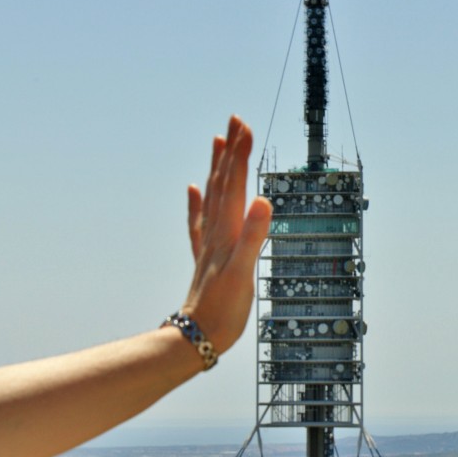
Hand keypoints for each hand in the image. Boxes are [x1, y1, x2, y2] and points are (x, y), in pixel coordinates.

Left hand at [181, 116, 271, 354]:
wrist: (198, 335)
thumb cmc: (224, 309)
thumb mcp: (245, 273)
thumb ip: (254, 236)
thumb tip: (264, 200)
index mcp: (228, 231)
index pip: (235, 183)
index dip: (240, 154)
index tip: (244, 125)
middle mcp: (216, 231)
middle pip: (223, 182)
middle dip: (230, 150)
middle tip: (235, 121)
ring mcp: (209, 243)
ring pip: (212, 196)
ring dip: (217, 167)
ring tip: (217, 142)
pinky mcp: (206, 257)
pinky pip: (200, 222)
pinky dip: (197, 202)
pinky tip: (193, 190)